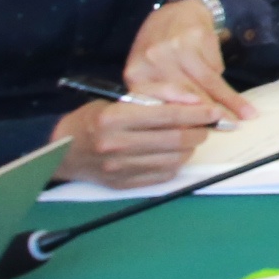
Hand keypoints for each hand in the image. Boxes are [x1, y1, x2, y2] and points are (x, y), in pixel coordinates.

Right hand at [49, 95, 223, 188]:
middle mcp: (115, 144)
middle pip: (176, 140)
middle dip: (199, 131)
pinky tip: (174, 153)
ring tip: (189, 138)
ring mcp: (119, 168)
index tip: (214, 111)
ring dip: (190, 148)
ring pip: (174, 159)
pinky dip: (177, 163)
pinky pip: (163, 175)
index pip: (168, 116)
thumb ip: (159, 93)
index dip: (198, 113)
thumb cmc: (97, 118)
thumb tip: (196, 101)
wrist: (64, 151)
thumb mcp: (122, 97)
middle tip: (205, 125)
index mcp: (114, 118)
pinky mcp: (123, 184)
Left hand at [121, 0, 251, 120]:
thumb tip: (184, 129)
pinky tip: (239, 102)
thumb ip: (162, 97)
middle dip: (206, 117)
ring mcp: (174, 50)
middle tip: (225, 130)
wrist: (177, 11)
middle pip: (182, 98)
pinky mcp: (196, 40)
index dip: (178, 125)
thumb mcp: (152, 72)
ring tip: (241, 118)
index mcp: (136, 75)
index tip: (195, 139)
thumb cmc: (161, 48)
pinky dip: (228, 88)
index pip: (157, 107)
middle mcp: (152, 62)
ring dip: (225, 104)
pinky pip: (215, 71)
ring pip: (203, 86)